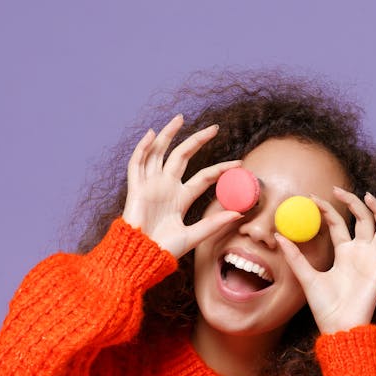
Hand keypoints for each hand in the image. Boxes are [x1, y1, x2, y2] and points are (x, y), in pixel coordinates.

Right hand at [122, 115, 242, 257]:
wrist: (142, 257)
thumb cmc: (165, 250)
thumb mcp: (194, 236)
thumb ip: (214, 224)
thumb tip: (238, 214)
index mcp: (180, 198)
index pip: (204, 177)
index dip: (220, 169)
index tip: (239, 163)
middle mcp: (166, 187)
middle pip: (182, 157)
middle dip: (196, 141)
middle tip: (214, 128)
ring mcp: (151, 185)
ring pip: (159, 153)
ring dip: (168, 135)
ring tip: (180, 118)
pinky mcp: (136, 188)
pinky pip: (137, 163)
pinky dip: (143, 148)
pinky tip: (152, 134)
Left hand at [276, 187, 375, 333]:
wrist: (339, 327)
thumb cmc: (324, 307)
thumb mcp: (306, 277)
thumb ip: (295, 257)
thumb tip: (278, 235)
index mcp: (344, 254)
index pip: (339, 224)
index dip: (329, 209)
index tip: (313, 197)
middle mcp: (361, 254)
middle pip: (363, 220)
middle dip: (354, 202)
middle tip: (339, 189)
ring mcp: (373, 260)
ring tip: (368, 196)